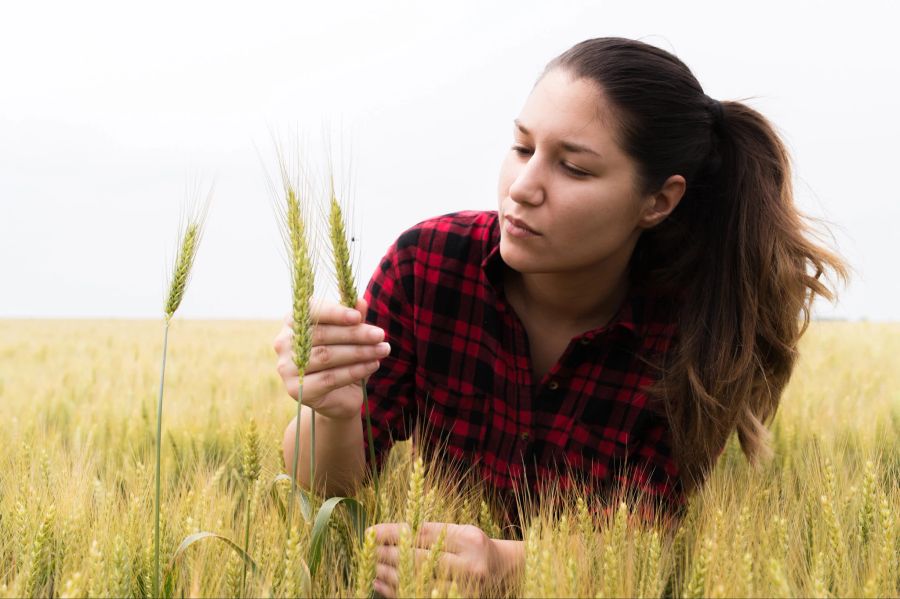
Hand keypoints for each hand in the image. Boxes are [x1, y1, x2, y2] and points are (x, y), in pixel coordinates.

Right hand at [273, 298, 390, 420]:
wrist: (339, 398)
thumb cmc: (343, 360)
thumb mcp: (352, 338)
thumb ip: (353, 320)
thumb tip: (360, 302)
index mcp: (293, 321)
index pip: (311, 310)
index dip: (335, 312)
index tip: (358, 316)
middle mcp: (283, 342)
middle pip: (321, 334)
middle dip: (354, 333)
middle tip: (380, 335)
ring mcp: (286, 367)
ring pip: (325, 356)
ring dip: (359, 352)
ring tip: (382, 350)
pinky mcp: (296, 389)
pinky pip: (329, 378)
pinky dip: (354, 371)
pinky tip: (373, 365)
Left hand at [368, 522, 512, 597]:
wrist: (502, 571)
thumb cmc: (474, 546)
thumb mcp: (459, 531)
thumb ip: (430, 532)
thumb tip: (389, 532)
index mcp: (469, 539)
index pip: (423, 534)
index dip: (394, 532)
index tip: (371, 531)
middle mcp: (469, 565)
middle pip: (419, 559)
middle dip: (388, 553)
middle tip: (366, 548)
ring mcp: (464, 588)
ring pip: (416, 582)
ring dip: (388, 574)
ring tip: (370, 565)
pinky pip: (417, 597)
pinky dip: (394, 591)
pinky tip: (379, 583)